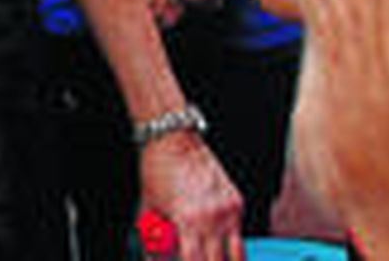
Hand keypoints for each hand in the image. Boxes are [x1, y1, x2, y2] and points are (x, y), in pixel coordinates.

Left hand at [139, 132, 245, 260]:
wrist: (172, 140)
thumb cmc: (156, 171)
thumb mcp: (150, 208)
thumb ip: (155, 238)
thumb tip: (155, 260)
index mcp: (187, 221)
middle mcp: (212, 218)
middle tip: (197, 258)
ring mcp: (228, 210)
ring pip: (238, 255)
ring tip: (213, 259)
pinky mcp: (237, 202)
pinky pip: (238, 233)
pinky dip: (231, 242)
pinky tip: (218, 242)